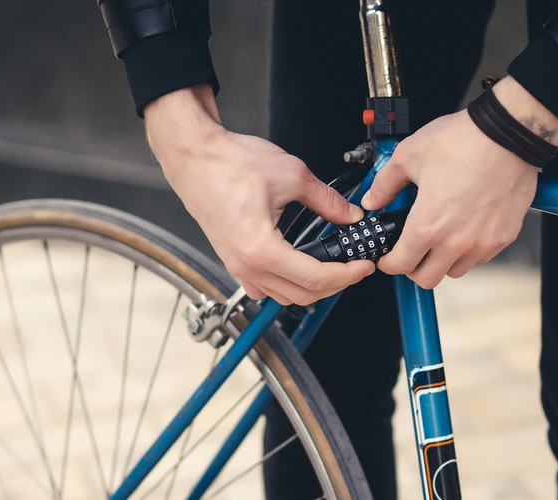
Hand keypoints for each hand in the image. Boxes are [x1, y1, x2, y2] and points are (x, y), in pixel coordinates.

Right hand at [144, 83, 374, 304]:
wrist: (194, 155)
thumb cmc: (228, 163)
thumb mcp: (292, 175)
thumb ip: (327, 201)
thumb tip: (349, 215)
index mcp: (260, 249)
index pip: (315, 277)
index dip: (347, 275)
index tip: (363, 266)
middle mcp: (245, 265)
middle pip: (301, 294)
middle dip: (334, 284)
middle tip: (355, 268)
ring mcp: (236, 265)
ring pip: (282, 295)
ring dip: (311, 287)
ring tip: (333, 268)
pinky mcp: (232, 259)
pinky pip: (263, 288)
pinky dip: (286, 285)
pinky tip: (299, 269)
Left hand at [361, 76, 557, 287]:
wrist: (508, 133)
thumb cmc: (464, 140)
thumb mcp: (409, 155)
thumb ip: (385, 184)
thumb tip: (374, 199)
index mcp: (429, 225)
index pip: (401, 265)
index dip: (389, 263)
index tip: (389, 258)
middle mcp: (457, 241)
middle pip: (428, 278)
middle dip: (414, 268)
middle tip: (412, 252)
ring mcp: (483, 241)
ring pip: (457, 270)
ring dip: (444, 261)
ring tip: (441, 238)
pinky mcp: (504, 236)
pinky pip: (482, 256)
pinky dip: (470, 250)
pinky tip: (466, 228)